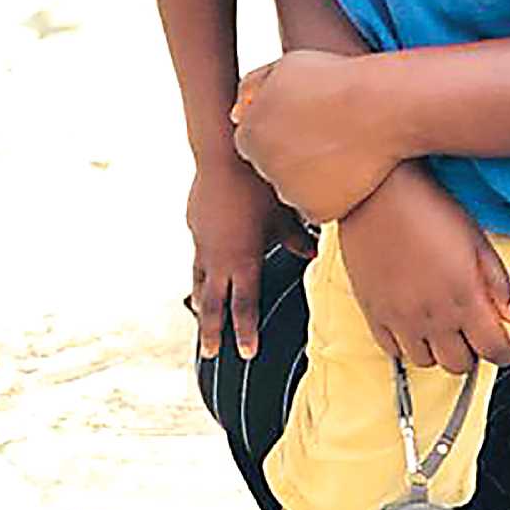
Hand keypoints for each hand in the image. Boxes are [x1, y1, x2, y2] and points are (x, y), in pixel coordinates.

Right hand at [185, 153, 314, 361]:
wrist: (220, 156)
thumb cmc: (258, 185)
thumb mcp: (282, 215)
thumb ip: (297, 239)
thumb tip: (313, 255)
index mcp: (243, 260)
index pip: (244, 306)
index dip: (245, 332)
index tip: (246, 353)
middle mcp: (219, 258)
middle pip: (212, 304)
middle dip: (212, 331)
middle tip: (211, 353)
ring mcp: (202, 242)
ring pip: (199, 279)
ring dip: (201, 300)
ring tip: (200, 315)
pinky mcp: (195, 225)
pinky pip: (199, 251)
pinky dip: (203, 264)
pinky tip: (208, 262)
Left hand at [231, 49, 400, 222]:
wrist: (382, 105)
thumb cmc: (338, 79)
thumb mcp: (287, 67)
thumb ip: (253, 88)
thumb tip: (235, 113)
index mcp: (249, 132)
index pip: (255, 141)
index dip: (283, 129)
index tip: (309, 121)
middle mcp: (262, 165)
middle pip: (273, 166)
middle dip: (295, 154)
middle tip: (329, 134)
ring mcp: (288, 191)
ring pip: (294, 189)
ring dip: (312, 176)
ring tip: (343, 148)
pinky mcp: (315, 210)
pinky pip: (318, 208)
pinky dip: (332, 195)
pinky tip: (350, 169)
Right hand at [338, 161, 509, 373]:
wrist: (378, 193)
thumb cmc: (427, 207)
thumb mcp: (476, 238)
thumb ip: (497, 281)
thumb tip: (509, 312)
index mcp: (465, 297)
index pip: (493, 350)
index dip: (505, 354)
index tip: (507, 349)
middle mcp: (433, 315)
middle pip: (460, 364)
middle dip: (473, 353)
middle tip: (475, 335)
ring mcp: (400, 318)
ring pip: (426, 363)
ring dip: (440, 351)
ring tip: (443, 330)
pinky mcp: (374, 313)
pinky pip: (392, 350)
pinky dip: (406, 346)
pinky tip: (414, 326)